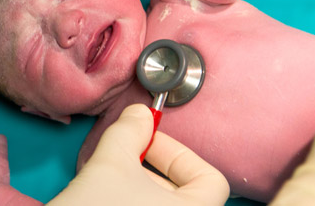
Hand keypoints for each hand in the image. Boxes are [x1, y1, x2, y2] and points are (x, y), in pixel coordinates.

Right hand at [48, 104, 228, 205]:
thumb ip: (130, 131)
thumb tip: (138, 116)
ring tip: (110, 182)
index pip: (210, 178)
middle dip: (152, 170)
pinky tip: (105, 200)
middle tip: (125, 159)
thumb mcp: (111, 164)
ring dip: (139, 189)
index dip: (176, 153)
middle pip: (186, 194)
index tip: (147, 144)